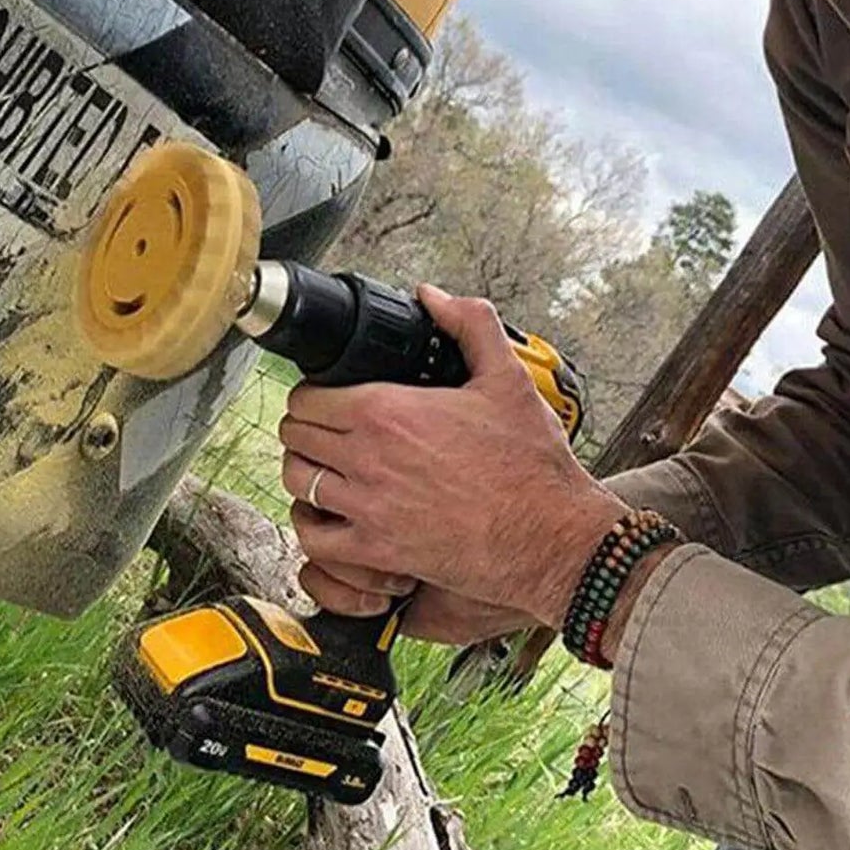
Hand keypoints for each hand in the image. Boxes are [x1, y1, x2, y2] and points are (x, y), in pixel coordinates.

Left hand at [278, 284, 625, 628]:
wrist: (554, 538)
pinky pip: (315, 538)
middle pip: (296, 435)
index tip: (327, 400)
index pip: (308, 396)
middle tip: (325, 433)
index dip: (313, 394)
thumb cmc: (531, 465)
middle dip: (306, 429)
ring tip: (325, 471)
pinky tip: (336, 520)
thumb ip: (469, 323)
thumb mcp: (506, 378)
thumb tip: (434, 297)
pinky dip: (316, 527)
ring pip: (296, 481)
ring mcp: (368, 506)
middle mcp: (367, 456)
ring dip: (306, 472)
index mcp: (387, 410)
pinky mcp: (378, 552)